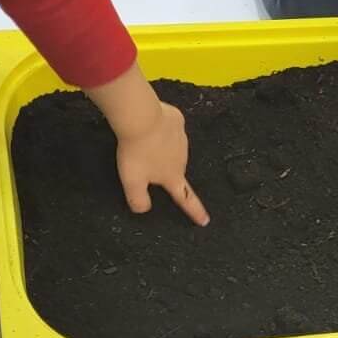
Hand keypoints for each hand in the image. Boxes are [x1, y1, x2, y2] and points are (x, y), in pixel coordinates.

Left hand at [116, 97, 209, 224]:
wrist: (141, 117)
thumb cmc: (137, 151)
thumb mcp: (132, 182)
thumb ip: (138, 200)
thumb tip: (142, 209)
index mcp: (173, 176)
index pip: (186, 199)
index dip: (195, 211)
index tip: (205, 220)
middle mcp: (182, 159)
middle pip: (174, 169)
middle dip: (163, 169)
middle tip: (144, 163)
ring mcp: (182, 138)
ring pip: (172, 148)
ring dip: (161, 149)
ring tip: (144, 143)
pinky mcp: (177, 121)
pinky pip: (170, 128)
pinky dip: (162, 130)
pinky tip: (151, 126)